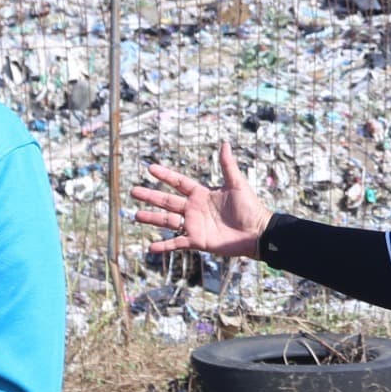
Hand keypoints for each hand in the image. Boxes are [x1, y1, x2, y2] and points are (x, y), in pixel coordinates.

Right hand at [131, 141, 269, 259]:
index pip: (178, 182)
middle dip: (150, 196)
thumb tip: (224, 143)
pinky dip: (164, 246)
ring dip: (152, 218)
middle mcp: (194, 209)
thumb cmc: (250, 207)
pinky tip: (150, 248)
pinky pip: (177, 243)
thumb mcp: (237, 184)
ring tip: (136, 215)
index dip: (165, 175)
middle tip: (133, 191)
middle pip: (167, 201)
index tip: (150, 168)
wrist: (257, 232)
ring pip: (167, 221)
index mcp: (201, 194)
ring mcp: (194, 225)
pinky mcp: (197, 241)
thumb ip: (227, 165)